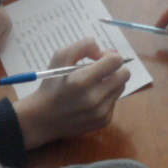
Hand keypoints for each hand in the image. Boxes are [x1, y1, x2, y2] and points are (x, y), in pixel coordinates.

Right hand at [13, 38, 128, 149]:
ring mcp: (101, 112)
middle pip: (124, 74)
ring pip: (121, 87)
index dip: (110, 56)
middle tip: (100, 70)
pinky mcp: (104, 121)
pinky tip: (92, 98)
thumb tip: (102, 51)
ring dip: (112, 82)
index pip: (116, 61)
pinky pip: (115, 101)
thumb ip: (83, 46)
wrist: (43, 119)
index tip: (99, 59)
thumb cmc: (51, 84)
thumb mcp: (60, 57)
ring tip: (94, 84)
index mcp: (82, 80)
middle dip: (115, 69)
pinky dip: (107, 96)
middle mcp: (95, 98)